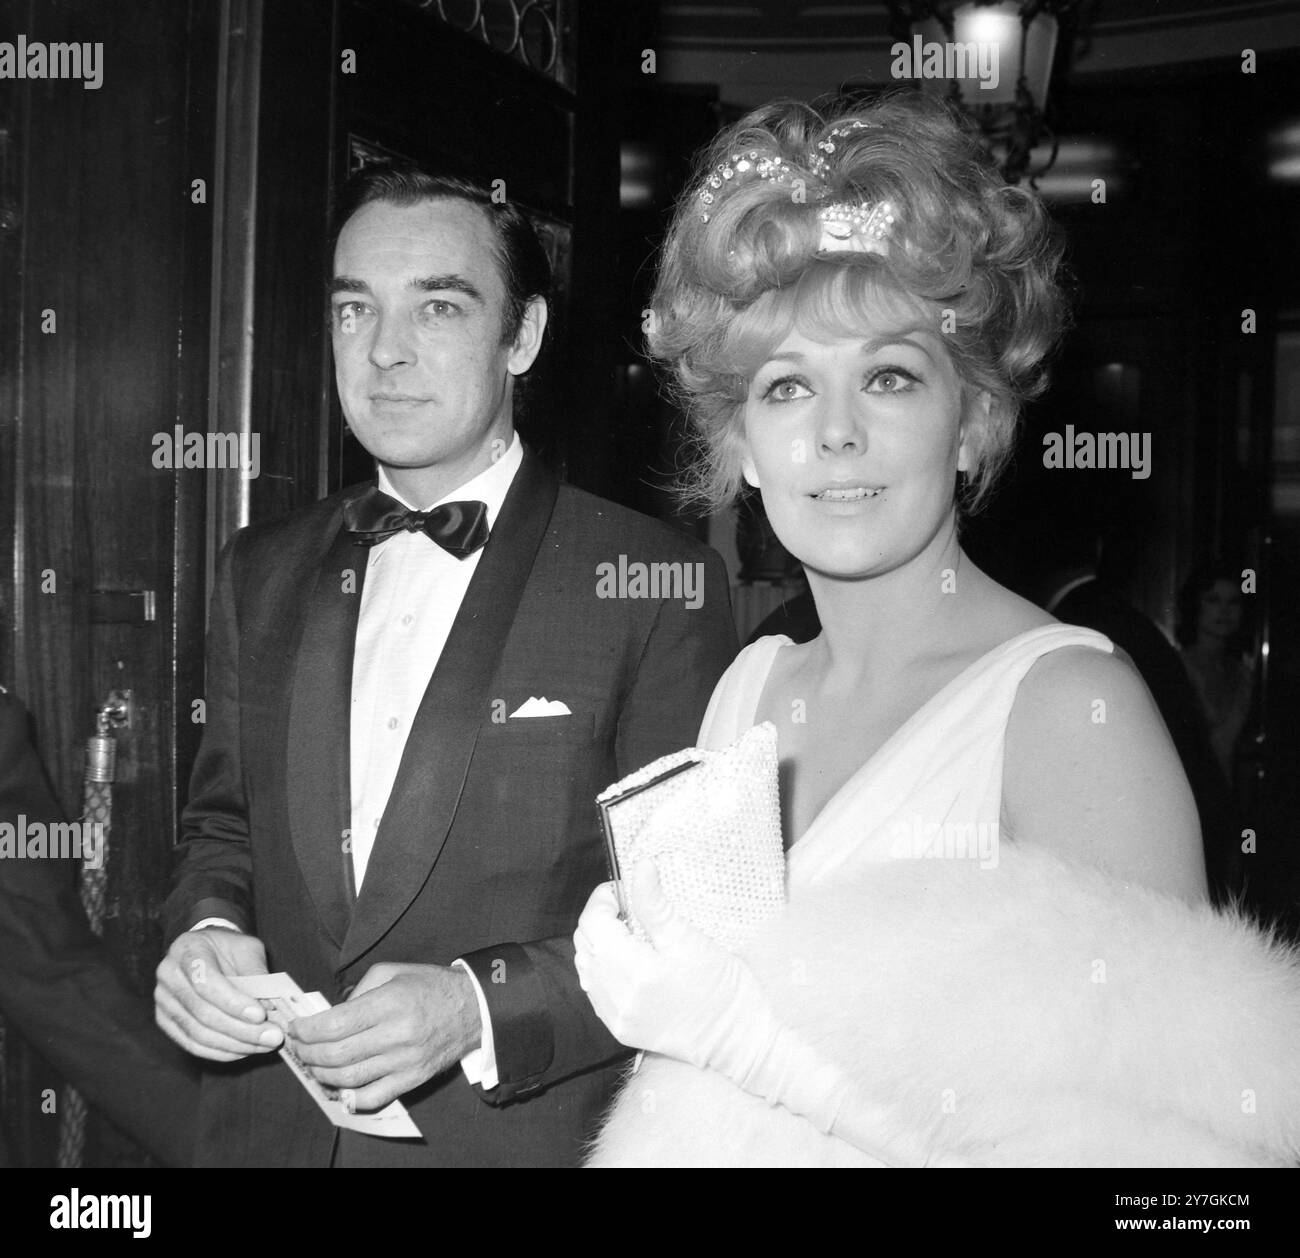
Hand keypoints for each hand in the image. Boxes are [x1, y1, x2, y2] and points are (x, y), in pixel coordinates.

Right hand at [155, 927, 281, 1060]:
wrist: (206, 949)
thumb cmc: (229, 948)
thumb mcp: (247, 948)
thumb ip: (256, 973)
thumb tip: (269, 1007)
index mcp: (187, 950)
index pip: (205, 982)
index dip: (233, 1002)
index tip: (261, 1015)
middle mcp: (169, 976)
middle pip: (202, 1012)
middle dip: (241, 1030)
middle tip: (272, 1037)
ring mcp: (163, 1001)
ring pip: (197, 1033)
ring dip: (235, 1044)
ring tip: (264, 1045)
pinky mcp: (166, 1022)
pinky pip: (192, 1044)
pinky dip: (221, 1052)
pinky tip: (244, 1050)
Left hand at [287, 963, 480, 1111]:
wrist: (473, 1007)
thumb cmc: (430, 985)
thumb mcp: (393, 972)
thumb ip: (358, 991)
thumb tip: (331, 1016)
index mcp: (390, 1002)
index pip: (335, 1025)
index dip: (307, 1030)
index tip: (297, 1028)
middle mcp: (397, 1034)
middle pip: (336, 1055)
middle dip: (308, 1053)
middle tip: (299, 1046)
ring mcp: (405, 1061)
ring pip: (349, 1079)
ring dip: (322, 1074)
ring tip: (313, 1063)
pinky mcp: (413, 1079)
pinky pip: (373, 1097)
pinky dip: (349, 1097)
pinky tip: (338, 1085)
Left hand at [573, 863, 775, 1074]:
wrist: (738, 1040)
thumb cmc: (721, 988)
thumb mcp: (689, 939)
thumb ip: (655, 903)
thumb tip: (640, 866)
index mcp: (632, 971)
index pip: (592, 922)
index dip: (603, 898)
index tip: (624, 890)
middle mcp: (616, 997)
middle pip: (584, 943)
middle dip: (600, 918)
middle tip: (629, 908)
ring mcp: (616, 1017)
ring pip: (586, 967)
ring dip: (599, 943)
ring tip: (631, 934)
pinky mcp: (621, 1029)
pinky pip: (595, 990)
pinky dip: (603, 969)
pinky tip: (629, 962)